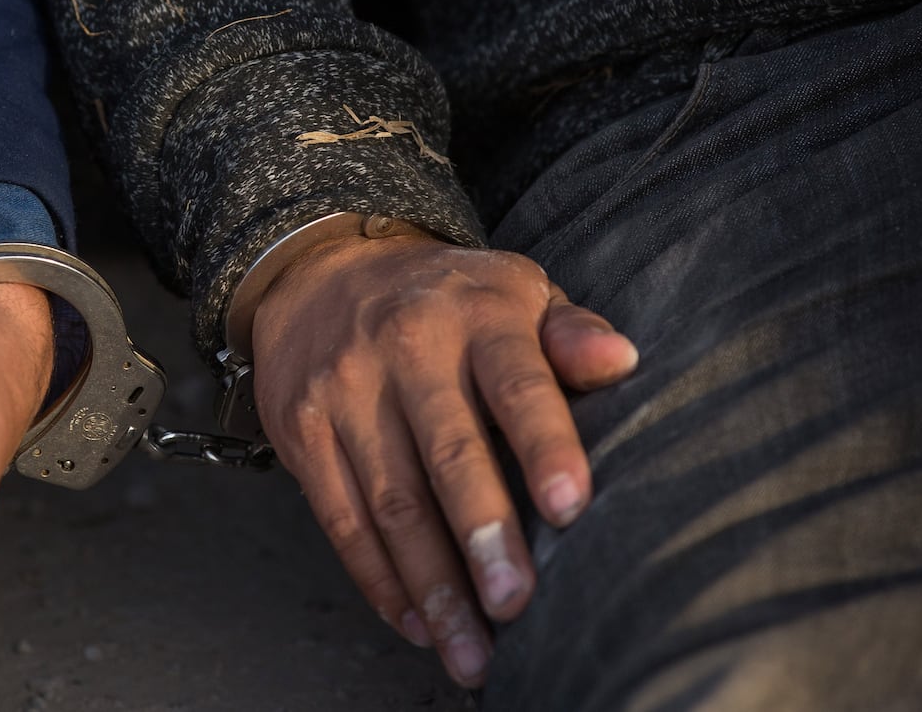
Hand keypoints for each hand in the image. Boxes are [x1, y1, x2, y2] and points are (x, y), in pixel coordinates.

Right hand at [251, 231, 636, 686]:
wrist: (321, 271)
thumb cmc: (447, 302)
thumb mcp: (515, 293)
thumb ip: (569, 333)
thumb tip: (621, 360)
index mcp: (475, 314)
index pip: (517, 384)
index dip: (544, 445)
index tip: (570, 507)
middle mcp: (404, 347)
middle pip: (446, 452)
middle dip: (482, 533)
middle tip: (514, 604)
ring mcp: (344, 390)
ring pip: (390, 501)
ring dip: (432, 584)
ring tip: (471, 650)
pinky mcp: (300, 428)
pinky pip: (339, 516)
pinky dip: (377, 578)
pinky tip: (416, 623)